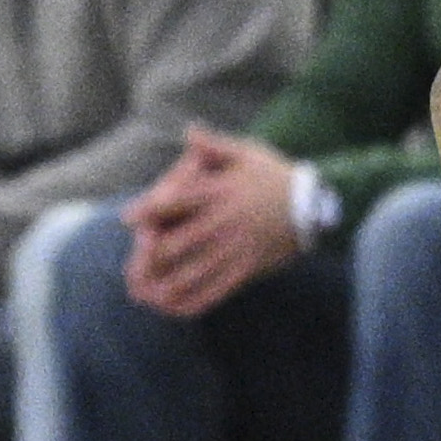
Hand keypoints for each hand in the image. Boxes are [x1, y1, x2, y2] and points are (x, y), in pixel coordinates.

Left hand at [120, 126, 303, 319]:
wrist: (312, 205)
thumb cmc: (274, 175)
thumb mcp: (246, 152)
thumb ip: (214, 146)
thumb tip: (189, 131)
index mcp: (221, 192)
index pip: (180, 201)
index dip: (152, 209)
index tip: (127, 219)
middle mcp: (225, 222)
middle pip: (183, 241)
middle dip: (155, 256)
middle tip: (131, 266)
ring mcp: (237, 248)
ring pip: (198, 271)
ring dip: (169, 286)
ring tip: (146, 296)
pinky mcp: (247, 267)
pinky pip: (219, 289)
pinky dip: (196, 301)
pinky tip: (176, 309)